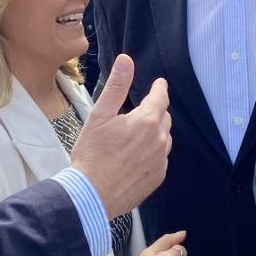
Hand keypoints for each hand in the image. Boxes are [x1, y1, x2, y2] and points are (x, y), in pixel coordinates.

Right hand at [71, 55, 172, 218]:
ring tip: (138, 135)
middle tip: (142, 111)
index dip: (159, 89)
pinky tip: (137, 156)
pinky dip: (153, 152)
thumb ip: (116, 86)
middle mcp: (159, 140)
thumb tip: (126, 60)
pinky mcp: (157, 178)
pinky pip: (160, 159)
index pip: (160, 98)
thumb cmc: (92, 154)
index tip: (159, 84)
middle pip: (164, 118)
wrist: (91, 195)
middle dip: (156, 111)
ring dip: (156, 132)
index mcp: (146, 121)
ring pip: (164, 139)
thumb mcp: (100, 115)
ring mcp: (160, 161)